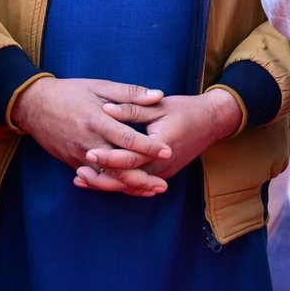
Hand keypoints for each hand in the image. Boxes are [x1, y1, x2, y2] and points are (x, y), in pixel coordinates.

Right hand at [10, 77, 170, 174]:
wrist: (33, 105)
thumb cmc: (70, 92)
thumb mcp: (100, 86)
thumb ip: (130, 93)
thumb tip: (159, 95)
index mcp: (97, 120)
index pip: (126, 138)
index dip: (147, 146)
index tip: (168, 152)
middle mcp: (87, 142)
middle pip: (116, 166)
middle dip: (141, 178)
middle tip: (163, 185)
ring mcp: (78, 155)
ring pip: (105, 177)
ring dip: (128, 186)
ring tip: (151, 191)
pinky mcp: (72, 162)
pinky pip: (94, 178)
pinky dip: (112, 185)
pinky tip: (129, 188)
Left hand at [76, 88, 243, 195]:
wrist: (212, 121)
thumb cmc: (185, 109)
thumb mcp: (159, 105)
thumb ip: (132, 108)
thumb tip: (106, 109)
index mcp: (163, 145)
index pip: (131, 157)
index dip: (109, 155)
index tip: (88, 151)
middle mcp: (163, 164)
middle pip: (127, 178)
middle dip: (101, 177)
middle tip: (77, 172)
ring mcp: (163, 172)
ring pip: (130, 185)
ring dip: (106, 183)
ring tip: (81, 178)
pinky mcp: (161, 174)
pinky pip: (136, 184)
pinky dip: (117, 183)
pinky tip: (98, 179)